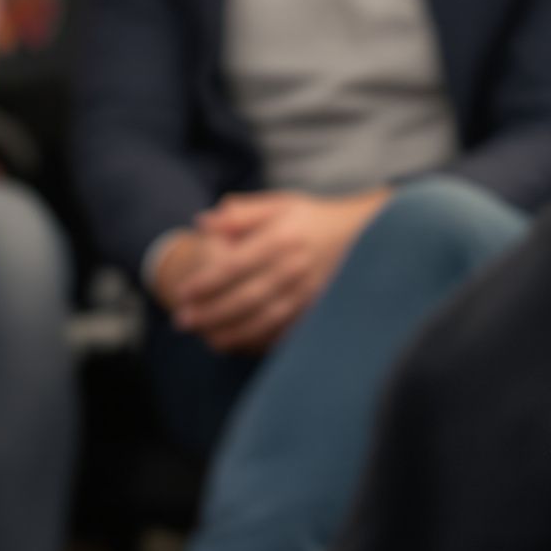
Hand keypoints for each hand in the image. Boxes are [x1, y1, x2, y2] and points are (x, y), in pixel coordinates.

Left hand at [172, 189, 387, 353]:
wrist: (368, 233)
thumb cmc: (311, 218)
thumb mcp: (279, 204)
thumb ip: (241, 214)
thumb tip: (203, 222)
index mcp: (281, 238)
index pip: (235, 265)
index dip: (207, 282)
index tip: (182, 294)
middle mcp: (296, 266)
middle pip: (248, 295)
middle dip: (213, 312)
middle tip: (184, 323)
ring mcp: (311, 289)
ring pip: (268, 318)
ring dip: (235, 332)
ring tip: (208, 341)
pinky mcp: (320, 306)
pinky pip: (290, 329)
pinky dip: (265, 340)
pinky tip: (242, 346)